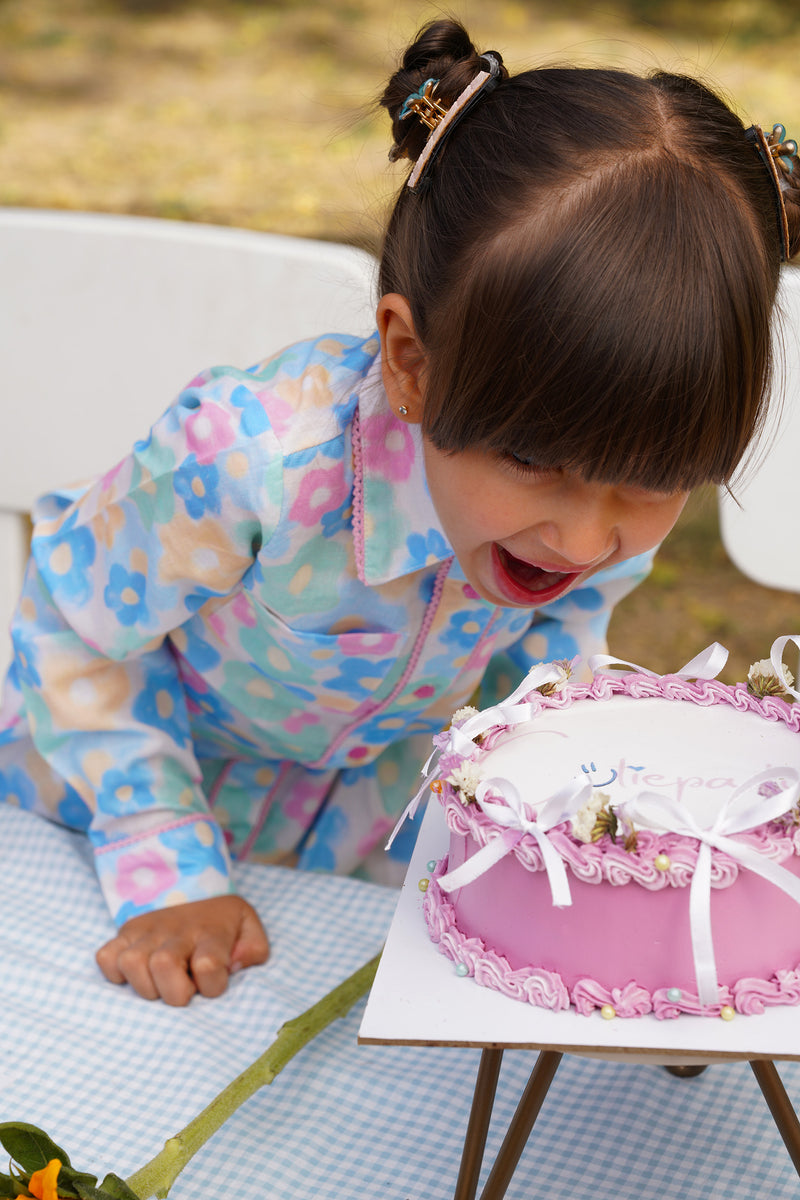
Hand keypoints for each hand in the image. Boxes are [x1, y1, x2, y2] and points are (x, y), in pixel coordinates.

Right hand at [95, 895, 269, 1005]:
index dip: (212, 986)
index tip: (214, 983)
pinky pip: (106, 957)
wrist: (196, 886)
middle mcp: (177, 929)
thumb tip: (234, 965)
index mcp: (211, 931)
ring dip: (145, 986)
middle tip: (184, 989)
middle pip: (163, 965)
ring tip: (161, 982)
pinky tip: (140, 973)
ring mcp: (148, 929)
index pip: (208, 966)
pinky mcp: (126, 931)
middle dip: (173, 992)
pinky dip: (116, 974)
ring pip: (131, 963)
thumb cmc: (223, 921)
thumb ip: (254, 951)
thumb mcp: (250, 929)